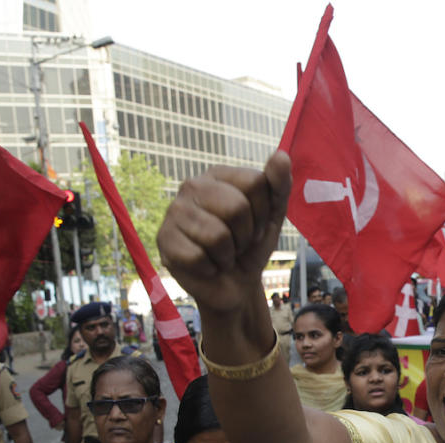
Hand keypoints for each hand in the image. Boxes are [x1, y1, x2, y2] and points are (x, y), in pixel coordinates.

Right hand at [157, 152, 291, 318]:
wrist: (235, 285)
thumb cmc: (251, 246)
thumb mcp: (273, 216)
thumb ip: (279, 186)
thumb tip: (281, 156)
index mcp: (219, 174)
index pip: (255, 182)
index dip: (263, 212)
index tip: (256, 224)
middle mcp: (192, 186)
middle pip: (237, 207)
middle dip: (246, 235)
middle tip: (238, 242)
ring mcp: (174, 211)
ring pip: (217, 235)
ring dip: (228, 254)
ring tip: (222, 253)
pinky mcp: (164, 239)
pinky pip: (198, 257)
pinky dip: (210, 268)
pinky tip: (206, 264)